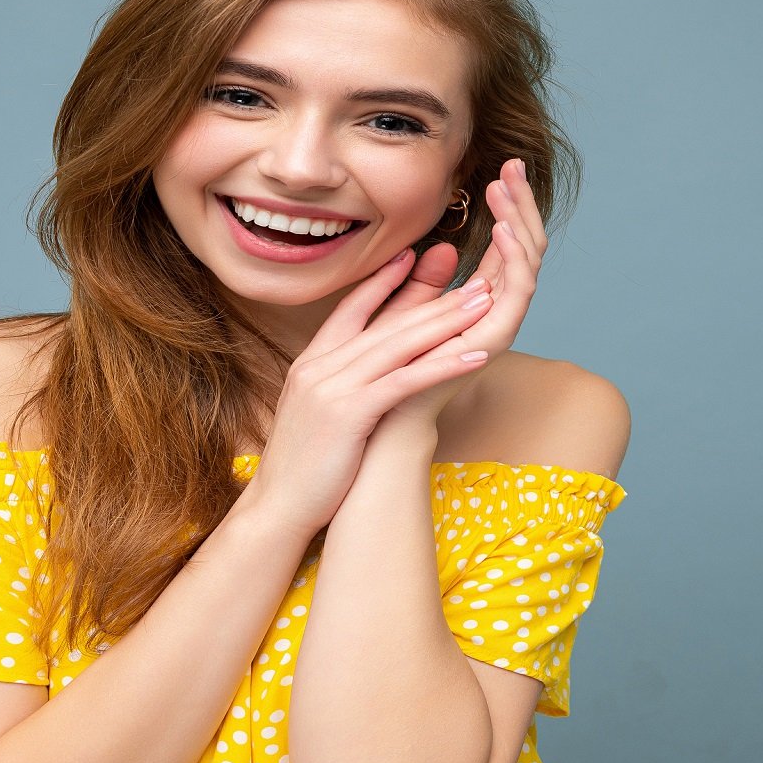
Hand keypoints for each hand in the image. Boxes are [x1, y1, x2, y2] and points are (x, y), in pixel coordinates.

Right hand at [239, 247, 497, 535]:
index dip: (384, 282)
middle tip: (476, 279)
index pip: (350, 309)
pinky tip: (476, 356)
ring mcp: (332, 387)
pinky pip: (404, 381)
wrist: (277, 507)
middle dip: (436, 298)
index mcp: (312, 363)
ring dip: (447, 322)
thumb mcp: (322, 415)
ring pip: (399, 345)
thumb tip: (367, 372)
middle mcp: (320, 366)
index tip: (414, 255)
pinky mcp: (349, 413)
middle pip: (387, 323)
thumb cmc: (306, 468)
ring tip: (485, 303)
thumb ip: (343, 384)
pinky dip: (442, 365)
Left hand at [379, 157, 548, 427]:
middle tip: (514, 163)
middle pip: (524, 245)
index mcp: (481, 302)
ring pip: (527, 261)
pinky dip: (515, 257)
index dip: (507, 205)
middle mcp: (498, 311)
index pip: (507, 243)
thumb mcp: (406, 313)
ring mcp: (502, 324)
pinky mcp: (498, 338)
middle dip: (521, 203)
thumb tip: (438, 248)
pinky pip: (518, 290)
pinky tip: (503, 229)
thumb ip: (425, 283)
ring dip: (520, 220)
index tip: (499, 167)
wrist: (383, 419)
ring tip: (507, 186)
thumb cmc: (389, 374)